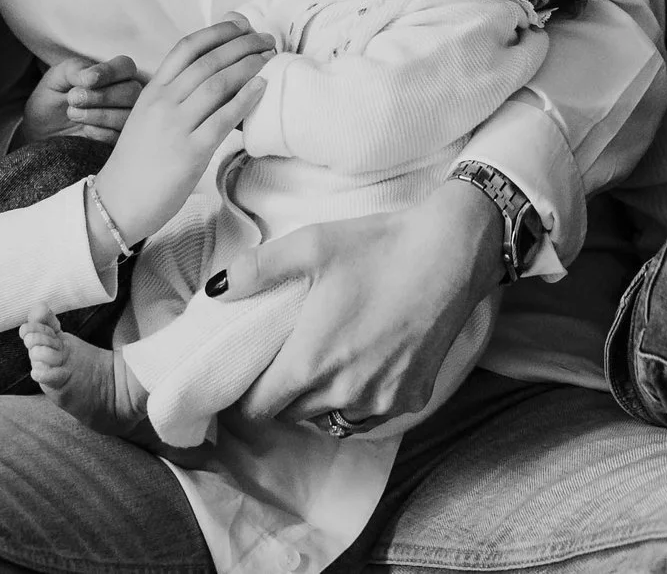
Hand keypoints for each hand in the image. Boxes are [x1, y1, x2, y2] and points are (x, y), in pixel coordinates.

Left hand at [21, 49, 144, 144]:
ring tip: (73, 114)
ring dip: (99, 115)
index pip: (125, 66)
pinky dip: (100, 133)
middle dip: (102, 96)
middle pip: (131, 91)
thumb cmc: (52, 97)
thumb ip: (76, 69)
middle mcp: (123, 94)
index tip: (87, 81)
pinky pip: (119, 136)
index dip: (110, 73)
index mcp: (112, 73)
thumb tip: (92, 77)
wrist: (40, 129)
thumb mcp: (57, 77)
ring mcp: (123, 117)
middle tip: (73, 99)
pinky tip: (84, 130)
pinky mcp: (117, 140)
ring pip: (127, 115)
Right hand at [93, 19, 271, 242]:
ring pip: (217, 83)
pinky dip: (245, 98)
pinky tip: (261, 87)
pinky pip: (223, 118)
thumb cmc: (138, 162)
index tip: (241, 25)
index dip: (217, 32)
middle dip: (242, 44)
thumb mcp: (148, 117)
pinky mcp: (190, 152)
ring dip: (249, 66)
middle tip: (266, 39)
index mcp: (152, 91)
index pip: (186, 48)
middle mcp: (162, 103)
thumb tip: (210, 73)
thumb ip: (173, 96)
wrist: (117, 202)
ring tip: (269, 58)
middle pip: (208, 61)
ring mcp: (175, 127)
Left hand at [216, 179, 500, 427]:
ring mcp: (380, 400)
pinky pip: (370, 416)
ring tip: (323, 367)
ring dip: (320, 403)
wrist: (452, 252)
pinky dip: (359, 402)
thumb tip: (214, 290)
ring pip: (332, 420)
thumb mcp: (311, 245)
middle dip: (282, 396)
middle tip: (286, 364)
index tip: (247, 381)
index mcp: (310, 362)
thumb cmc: (378, 246)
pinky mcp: (411, 398)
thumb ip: (256, 270)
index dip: (245, 398)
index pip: (257, 410)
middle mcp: (342, 392)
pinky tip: (363, 369)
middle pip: (292, 416)